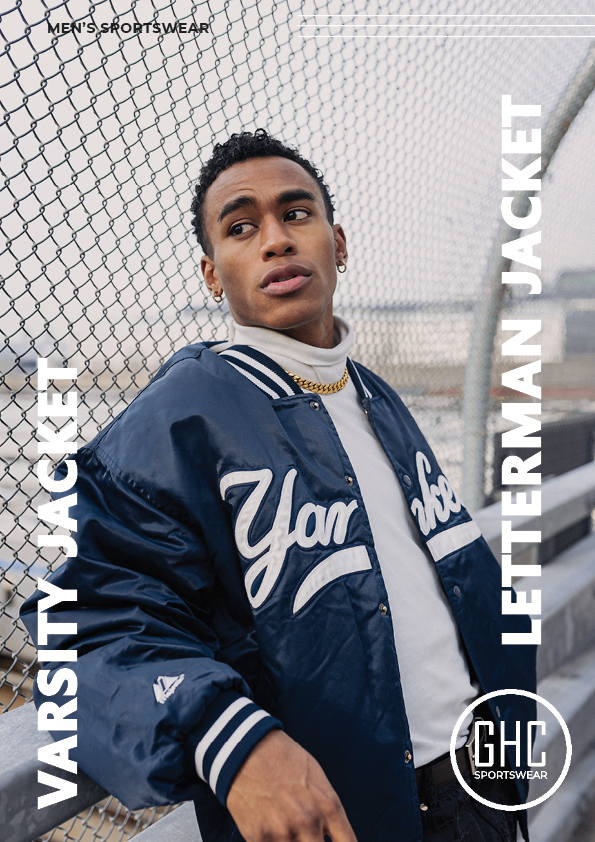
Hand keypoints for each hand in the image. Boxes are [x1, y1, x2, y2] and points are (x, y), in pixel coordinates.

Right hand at [226, 729, 357, 841]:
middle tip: (306, 835)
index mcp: (328, 805)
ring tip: (285, 825)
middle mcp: (309, 821)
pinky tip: (270, 827)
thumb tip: (330, 839)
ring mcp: (283, 832)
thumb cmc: (285, 760)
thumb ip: (328, 813)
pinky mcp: (258, 837)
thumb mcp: (317, 779)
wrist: (248, 749)